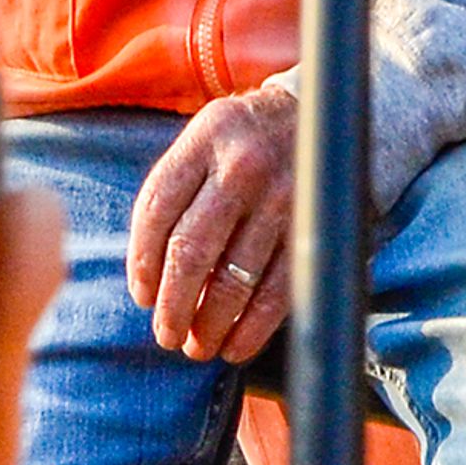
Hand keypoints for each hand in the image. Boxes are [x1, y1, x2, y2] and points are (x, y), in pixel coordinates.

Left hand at [129, 84, 297, 362]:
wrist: (323, 118)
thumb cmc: (245, 141)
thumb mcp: (206, 139)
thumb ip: (177, 190)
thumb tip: (151, 272)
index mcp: (204, 140)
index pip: (157, 209)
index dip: (143, 261)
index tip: (142, 296)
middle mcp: (241, 168)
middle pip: (192, 250)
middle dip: (174, 303)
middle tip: (166, 335)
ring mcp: (282, 199)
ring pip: (234, 278)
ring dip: (211, 322)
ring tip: (196, 346)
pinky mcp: (313, 228)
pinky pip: (278, 291)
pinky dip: (253, 327)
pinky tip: (235, 345)